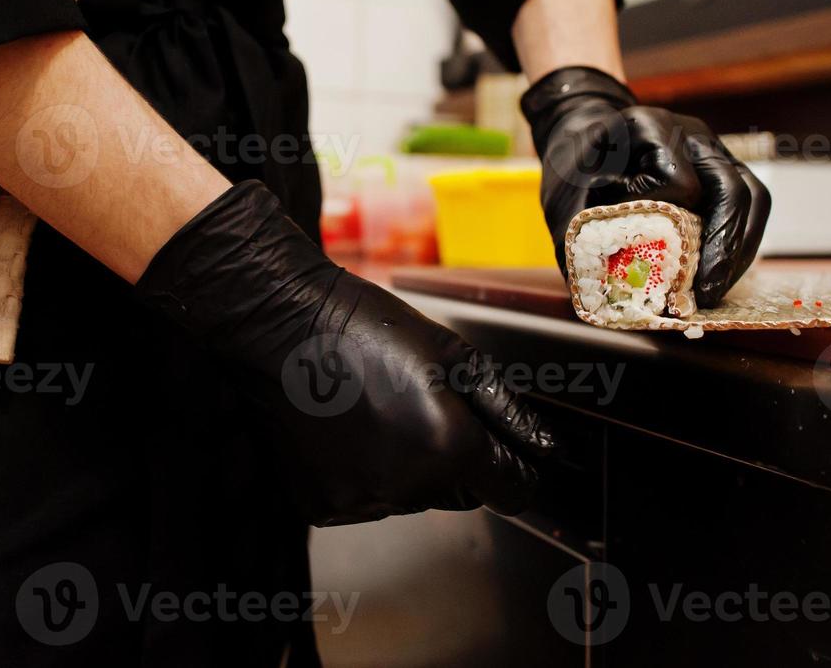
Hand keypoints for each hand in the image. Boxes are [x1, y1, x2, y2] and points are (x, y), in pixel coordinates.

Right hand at [135, 181, 554, 525]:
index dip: (519, 469)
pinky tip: (350, 428)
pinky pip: (368, 498)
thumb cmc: (367, 326)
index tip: (510, 450)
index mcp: (449, 448)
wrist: (282, 325)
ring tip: (380, 408)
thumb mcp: (453, 355)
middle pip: (463, 494)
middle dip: (459, 459)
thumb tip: (547, 450)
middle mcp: (407, 487)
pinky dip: (368, 472)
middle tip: (424, 403)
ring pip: (414, 497)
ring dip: (412, 466)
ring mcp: (360, 501)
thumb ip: (507, 412)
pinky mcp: (322, 506)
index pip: (513, 492)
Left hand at [521, 67, 769, 307]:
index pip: (676, 179)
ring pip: (752, 196)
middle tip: (706, 291)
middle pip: (730, 187)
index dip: (664, 216)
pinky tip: (722, 275)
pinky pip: (752, 205)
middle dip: (722, 246)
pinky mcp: (727, 170)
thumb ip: (579, 244)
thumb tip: (603, 300)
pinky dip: (742, 244)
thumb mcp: (564, 200)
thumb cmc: (575, 171)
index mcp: (646, 127)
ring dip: (739, 250)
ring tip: (716, 291)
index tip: (639, 242)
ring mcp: (714, 150)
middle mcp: (690, 133)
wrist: (583, 140)